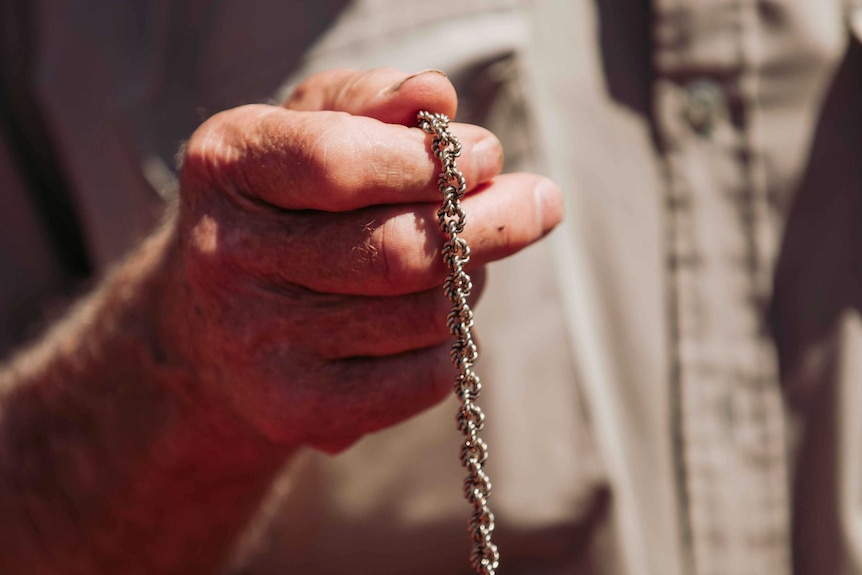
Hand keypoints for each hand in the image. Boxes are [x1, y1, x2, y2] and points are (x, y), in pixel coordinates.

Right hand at [162, 68, 562, 452]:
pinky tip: (434, 319)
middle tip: (535, 203)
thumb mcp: (312, 129)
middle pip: (397, 251)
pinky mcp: (297, 410)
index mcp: (226, 168)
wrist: (220, 323)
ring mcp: (257, 345)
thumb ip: (372, 101)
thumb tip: (440, 98)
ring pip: (425, 315)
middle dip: (491, 222)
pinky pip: (423, 379)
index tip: (488, 153)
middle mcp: (226, 259)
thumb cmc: (288, 206)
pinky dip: (453, 345)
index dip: (430, 161)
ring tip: (463, 259)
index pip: (339, 163)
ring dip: (471, 280)